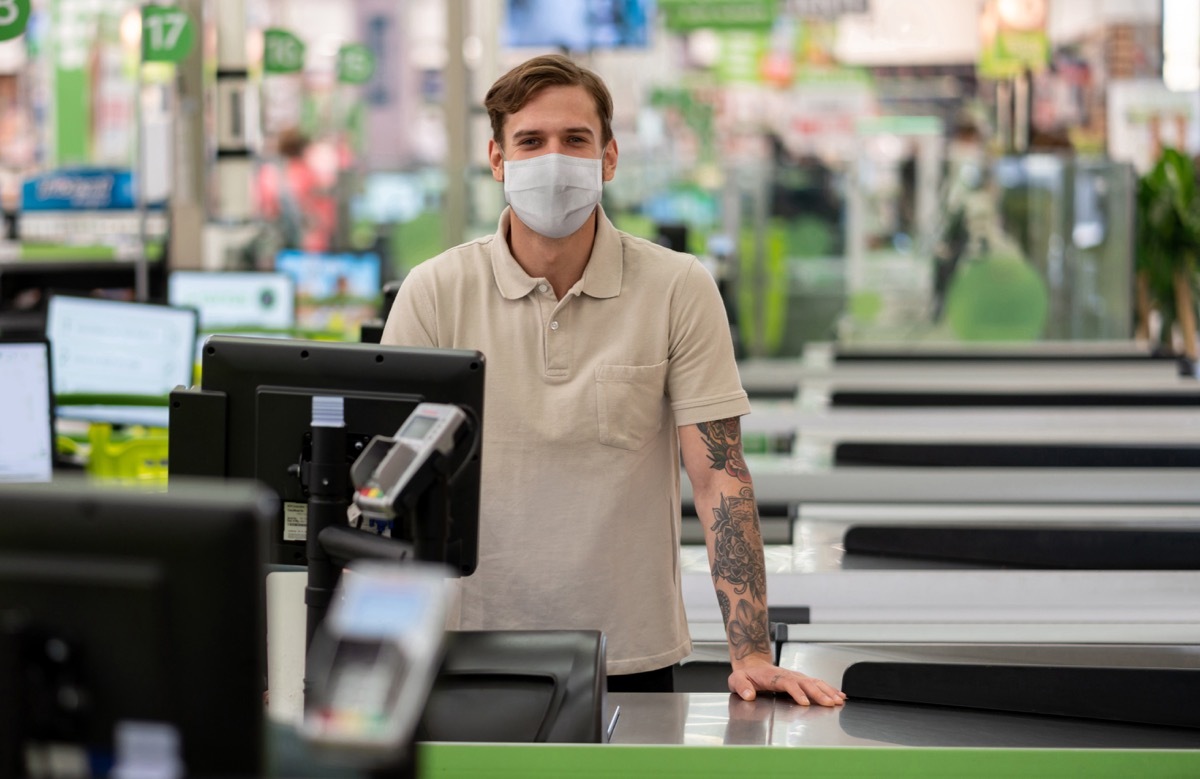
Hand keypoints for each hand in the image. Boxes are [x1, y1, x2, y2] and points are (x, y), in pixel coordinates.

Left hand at [728, 662, 846, 706]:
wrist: (752, 664)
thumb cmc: (746, 674)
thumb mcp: (736, 680)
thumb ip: (741, 686)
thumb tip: (748, 694)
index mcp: (774, 676)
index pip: (788, 684)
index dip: (797, 693)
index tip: (805, 702)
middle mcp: (788, 675)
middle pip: (806, 683)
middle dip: (819, 693)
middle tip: (830, 703)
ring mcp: (796, 677)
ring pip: (814, 682)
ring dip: (827, 691)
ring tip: (839, 700)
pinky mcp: (801, 680)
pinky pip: (817, 683)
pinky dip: (829, 689)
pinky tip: (839, 695)